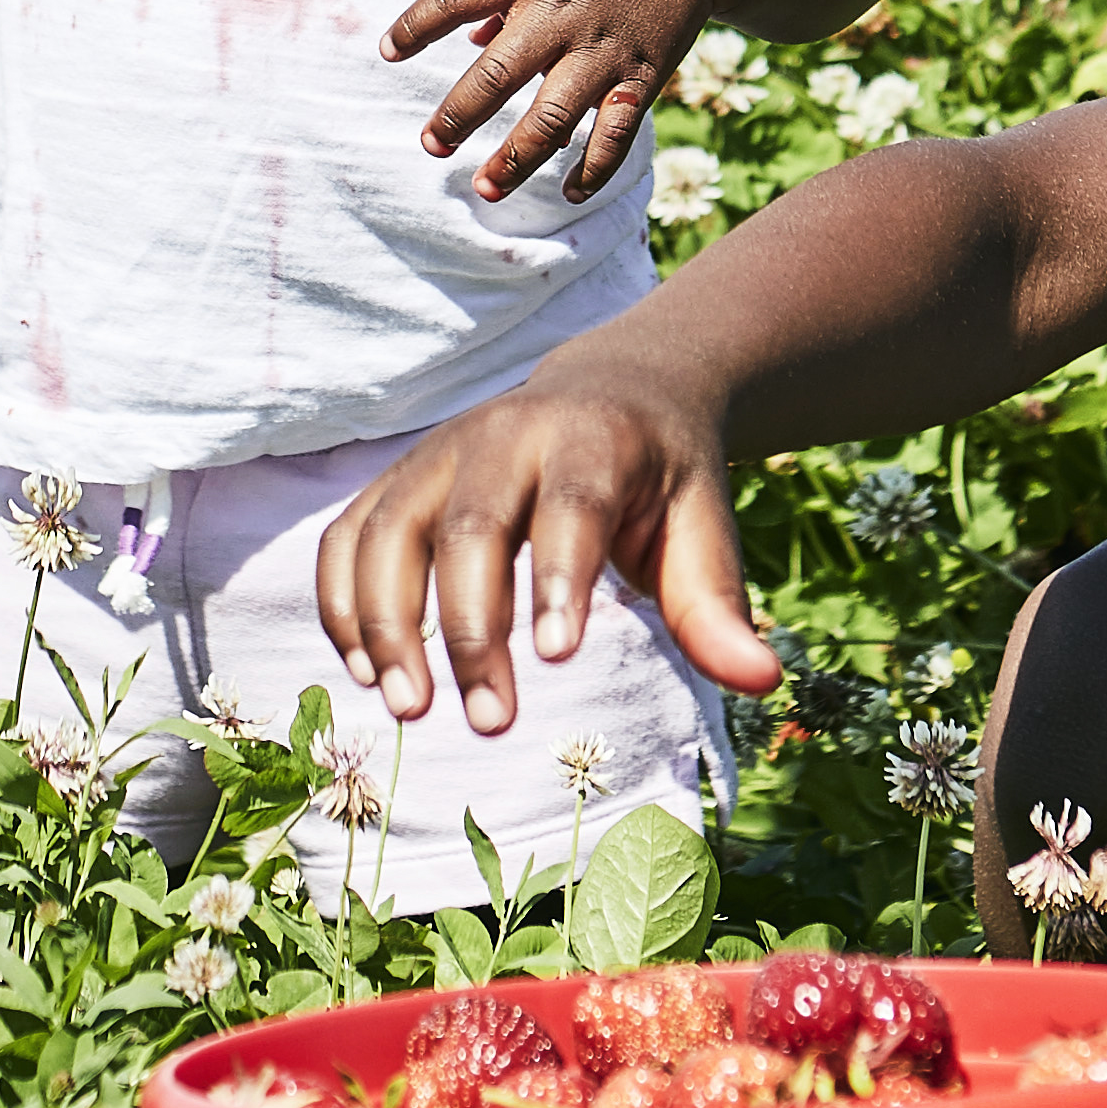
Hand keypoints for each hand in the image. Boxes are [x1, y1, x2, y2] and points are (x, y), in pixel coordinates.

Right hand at [316, 369, 782, 735]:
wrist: (613, 386)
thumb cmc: (661, 477)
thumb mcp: (703, 526)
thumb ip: (718, 606)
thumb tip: (763, 681)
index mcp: (593, 439)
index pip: (572, 505)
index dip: (558, 576)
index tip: (556, 658)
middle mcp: (505, 434)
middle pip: (470, 525)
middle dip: (469, 626)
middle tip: (489, 720)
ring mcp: (440, 452)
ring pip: (390, 529)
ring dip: (388, 621)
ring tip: (410, 707)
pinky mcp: (399, 478)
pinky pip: (348, 535)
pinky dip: (343, 602)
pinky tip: (366, 670)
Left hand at [383, 0, 728, 201]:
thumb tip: (472, 41)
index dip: (417, 23)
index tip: (388, 51)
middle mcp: (561, 13)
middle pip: (499, 72)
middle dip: (460, 114)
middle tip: (430, 145)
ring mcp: (603, 48)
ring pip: (553, 116)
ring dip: (516, 157)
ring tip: (484, 188)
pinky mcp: (642, 75)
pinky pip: (615, 132)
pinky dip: (594, 167)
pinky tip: (570, 192)